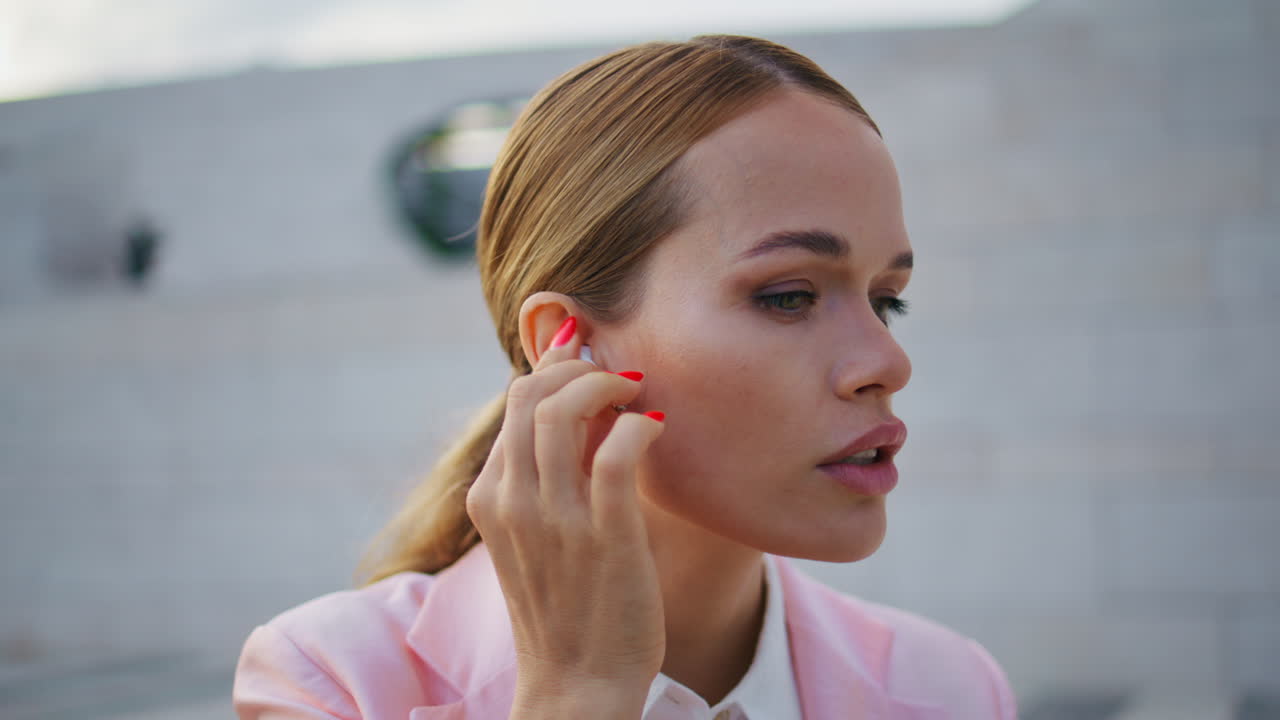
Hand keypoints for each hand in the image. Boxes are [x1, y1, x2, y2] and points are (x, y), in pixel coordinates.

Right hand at [465, 317, 666, 717]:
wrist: (578, 685)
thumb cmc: (567, 606)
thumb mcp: (536, 534)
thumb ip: (546, 474)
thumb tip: (578, 405)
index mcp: (489, 497)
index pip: (516, 400)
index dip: (557, 367)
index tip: (591, 357)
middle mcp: (512, 500)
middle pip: (534, 391)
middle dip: (580, 366)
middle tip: (618, 377)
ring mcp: (555, 518)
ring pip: (567, 408)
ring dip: (609, 385)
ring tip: (636, 395)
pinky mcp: (606, 534)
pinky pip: (620, 450)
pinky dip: (640, 425)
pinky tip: (654, 428)